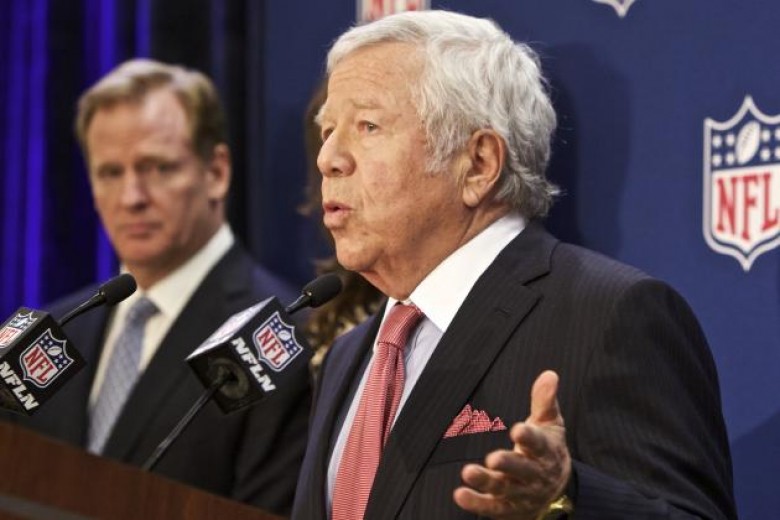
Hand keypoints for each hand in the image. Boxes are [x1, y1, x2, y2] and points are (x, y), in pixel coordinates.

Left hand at [453, 370, 570, 518]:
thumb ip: (545, 401)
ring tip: (468, 472)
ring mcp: (521, 493)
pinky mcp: (509, 508)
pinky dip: (477, 503)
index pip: (538, 443)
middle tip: (493, 458)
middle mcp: (534, 474)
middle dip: (509, 465)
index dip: (529, 437)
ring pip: (504, 489)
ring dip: (486, 483)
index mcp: (545, 451)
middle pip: (522, 470)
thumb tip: (549, 374)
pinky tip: (461, 494)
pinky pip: (493, 508)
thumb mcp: (550, 424)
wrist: (557, 490)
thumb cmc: (547, 449)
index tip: (518, 430)